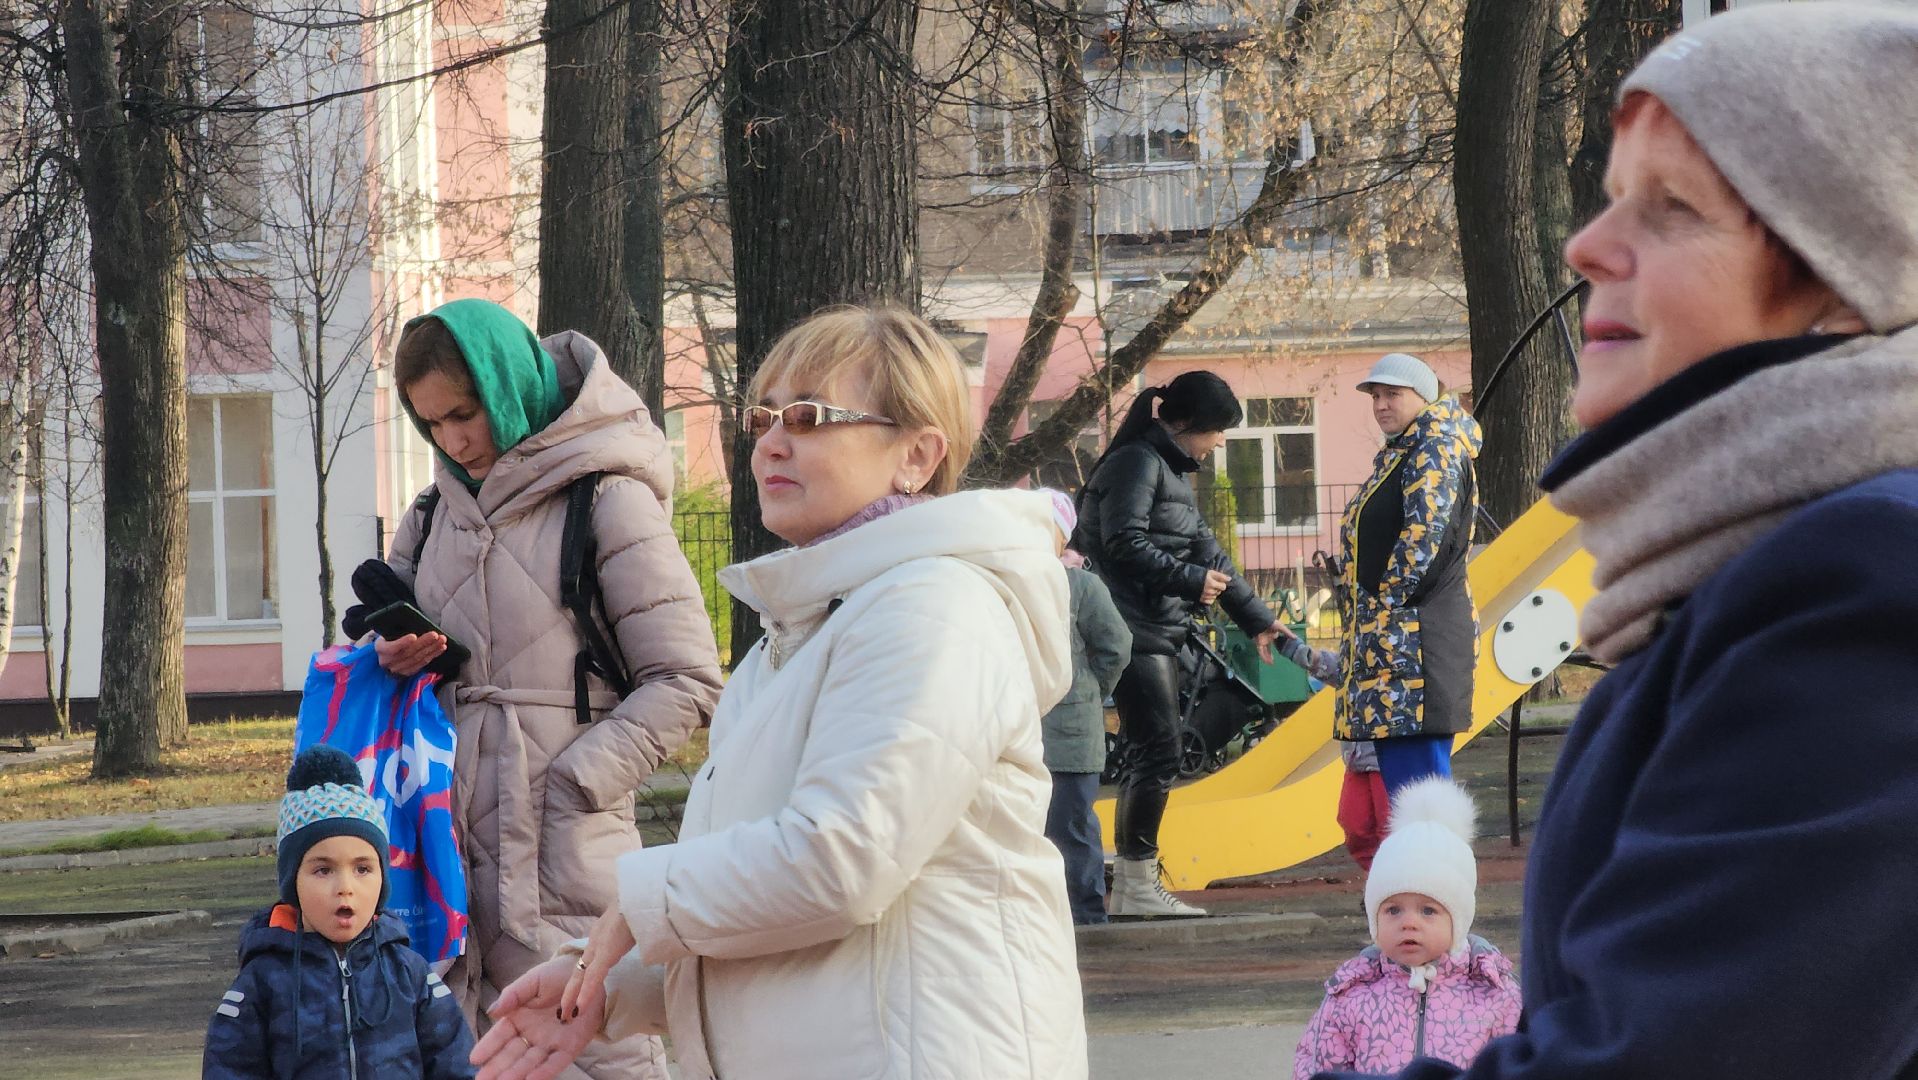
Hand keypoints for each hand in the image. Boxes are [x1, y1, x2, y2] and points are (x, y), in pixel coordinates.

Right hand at [374, 632, 446, 676]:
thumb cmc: (387, 638)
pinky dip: (433, 655)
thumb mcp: (386, 632)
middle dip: (423, 643)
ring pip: (417, 659)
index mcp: (381, 649)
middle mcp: (388, 661)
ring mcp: (398, 669)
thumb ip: (394, 628)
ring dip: (432, 649)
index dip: (403, 643)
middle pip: (408, 653)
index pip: (391, 648)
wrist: (384, 654)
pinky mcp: (408, 672)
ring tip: (441, 640)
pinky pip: (422, 664)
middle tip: (435, 635)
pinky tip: (441, 648)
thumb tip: (410, 620)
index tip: (413, 636)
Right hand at [473, 955, 600, 1079]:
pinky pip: (555, 1062)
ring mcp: (550, 1043)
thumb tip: (492, 1011)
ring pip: (530, 1062)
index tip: (474, 1059)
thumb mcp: (533, 981)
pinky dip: (544, 1072)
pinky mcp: (569, 1047)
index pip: (500, 1036)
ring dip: (517, 1072)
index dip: (488, 1047)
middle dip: (497, 1067)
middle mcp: (531, 1035)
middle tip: (482, 1079)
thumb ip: (513, 995)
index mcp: (518, 1019)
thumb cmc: (557, 977)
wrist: (589, 975)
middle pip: (511, 1054)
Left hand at [558, 908, 637, 1030]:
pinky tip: (580, 1007)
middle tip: (564, 1010)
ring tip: (565, 1013)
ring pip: (582, 974)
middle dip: (572, 990)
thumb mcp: (635, 920)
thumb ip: (634, 931)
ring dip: (573, 994)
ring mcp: (600, 944)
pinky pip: (594, 976)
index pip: (590, 957)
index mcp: (604, 931)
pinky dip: (587, 992)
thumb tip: (642, 936)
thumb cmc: (643, 903)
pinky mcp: (606, 950)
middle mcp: (597, 938)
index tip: (578, 990)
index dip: (583, 975)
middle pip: (581, 968)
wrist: (643, 893)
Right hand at [1199, 569, 1230, 604]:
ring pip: (1215, 596)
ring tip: (1208, 588)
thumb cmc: (1200, 574)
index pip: (1223, 586)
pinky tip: (1207, 594)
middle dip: (1217, 588)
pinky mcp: (1202, 600)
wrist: (1187, 580)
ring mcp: (1205, 596)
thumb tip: (1230, 579)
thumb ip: (1220, 575)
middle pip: (1219, 591)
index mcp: (1211, 583)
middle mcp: (1209, 591)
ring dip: (1214, 593)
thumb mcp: (1210, 572)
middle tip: (1212, 584)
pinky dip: (1210, 598)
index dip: (1221, 583)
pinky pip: (1211, 601)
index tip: (1217, 581)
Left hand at [1253, 620, 1296, 663]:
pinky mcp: (1258, 643)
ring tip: (1271, 663)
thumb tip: (1295, 638)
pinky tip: (1268, 662)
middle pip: (1268, 648)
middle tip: (1273, 661)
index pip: (1275, 642)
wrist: (1262, 621)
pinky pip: (1261, 652)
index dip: (1277, 646)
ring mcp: (1262, 641)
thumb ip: (1288, 633)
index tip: (1281, 652)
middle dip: (1270, 654)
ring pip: (1264, 651)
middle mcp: (1267, 638)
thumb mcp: (1281, 628)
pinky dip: (1264, 657)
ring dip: (1267, 657)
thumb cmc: (1271, 623)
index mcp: (1272, 634)